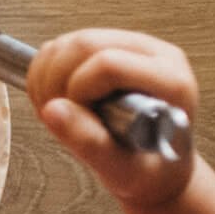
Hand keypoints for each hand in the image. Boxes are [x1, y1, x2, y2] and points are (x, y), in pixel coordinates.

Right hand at [27, 28, 196, 207]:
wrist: (154, 168)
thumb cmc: (149, 171)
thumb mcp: (122, 169)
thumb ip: (90, 142)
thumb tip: (53, 110)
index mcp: (171, 82)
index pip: (110, 64)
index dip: (78, 89)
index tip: (77, 119)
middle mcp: (154, 55)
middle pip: (84, 44)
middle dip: (56, 81)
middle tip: (57, 116)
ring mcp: (128, 46)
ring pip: (67, 42)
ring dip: (46, 78)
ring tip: (56, 112)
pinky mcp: (105, 46)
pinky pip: (60, 47)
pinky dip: (42, 74)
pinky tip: (54, 101)